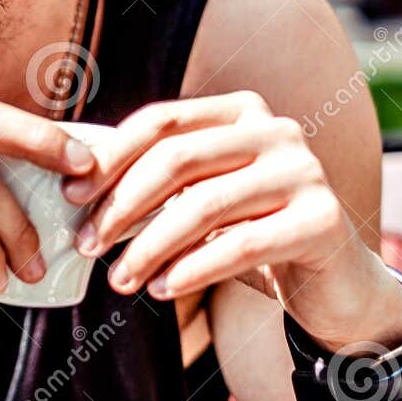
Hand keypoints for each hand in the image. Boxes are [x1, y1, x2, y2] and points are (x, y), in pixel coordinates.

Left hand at [61, 91, 401, 352]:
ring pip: (205, 205)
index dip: (110, 157)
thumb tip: (75, 187)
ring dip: (149, 246)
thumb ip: (158, 184)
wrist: (332, 286)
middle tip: (86, 245)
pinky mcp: (323, 220)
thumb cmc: (251, 238)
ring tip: (119, 281)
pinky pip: (243, 244)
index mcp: (242, 112)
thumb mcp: (203, 202)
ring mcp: (305, 171)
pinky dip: (193, 269)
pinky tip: (162, 289)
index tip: (70, 196)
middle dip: (122, 205)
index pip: (162, 121)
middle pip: (178, 158)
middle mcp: (277, 130)